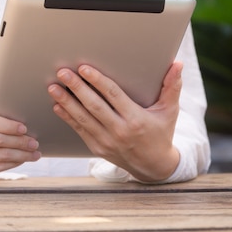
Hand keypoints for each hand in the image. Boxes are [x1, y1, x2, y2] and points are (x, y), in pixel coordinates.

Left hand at [47, 62, 182, 181]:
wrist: (153, 166)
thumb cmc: (161, 133)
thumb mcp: (169, 111)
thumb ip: (171, 87)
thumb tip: (177, 64)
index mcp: (136, 119)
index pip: (113, 96)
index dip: (97, 81)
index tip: (84, 68)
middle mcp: (120, 131)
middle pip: (94, 106)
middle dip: (76, 88)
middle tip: (63, 73)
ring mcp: (106, 141)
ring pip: (82, 118)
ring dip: (66, 102)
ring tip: (54, 87)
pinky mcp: (97, 148)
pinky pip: (79, 130)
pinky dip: (67, 117)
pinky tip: (57, 105)